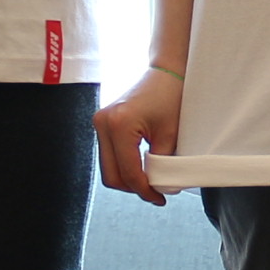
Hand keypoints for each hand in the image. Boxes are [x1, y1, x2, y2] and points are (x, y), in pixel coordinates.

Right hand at [95, 66, 184, 204]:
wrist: (164, 71)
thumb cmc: (170, 96)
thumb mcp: (170, 134)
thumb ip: (164, 163)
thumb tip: (160, 187)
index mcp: (119, 125)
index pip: (128, 172)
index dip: (144, 190)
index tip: (159, 198)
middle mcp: (103, 124)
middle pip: (111, 175)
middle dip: (134, 188)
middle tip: (155, 193)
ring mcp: (99, 123)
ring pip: (108, 167)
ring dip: (128, 178)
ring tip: (150, 180)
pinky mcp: (102, 123)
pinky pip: (109, 155)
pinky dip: (123, 165)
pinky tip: (141, 167)